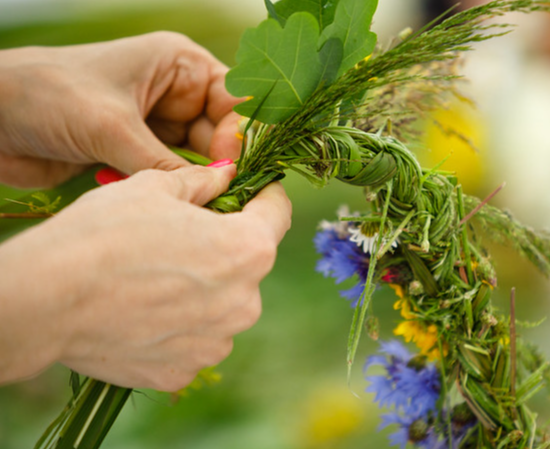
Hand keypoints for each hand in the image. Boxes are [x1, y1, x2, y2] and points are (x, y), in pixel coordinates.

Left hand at [0, 32, 241, 187]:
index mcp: (178, 66)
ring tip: (206, 207)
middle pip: (223, 131)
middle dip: (226, 162)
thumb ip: (167, 164)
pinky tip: (176, 208)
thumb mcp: (112, 128)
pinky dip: (174, 191)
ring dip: (200, 181)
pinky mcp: (136, 152)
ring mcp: (156, 124)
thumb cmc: (46, 96)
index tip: (237, 166)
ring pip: (200, 158)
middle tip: (228, 198)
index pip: (235, 97)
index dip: (243, 131)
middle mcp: (174, 93)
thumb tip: (217, 193)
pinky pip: (172, 175)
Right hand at [0, 163, 291, 390]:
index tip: (250, 189)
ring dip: (201, 289)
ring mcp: (216, 342)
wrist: (46, 300)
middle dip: (222, 246)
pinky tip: (141, 310)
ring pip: (221, 304)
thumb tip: (227, 174)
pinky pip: (193, 338)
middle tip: (179, 236)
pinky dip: (176, 324)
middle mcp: (245, 302)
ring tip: (152, 277)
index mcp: (248, 249)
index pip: (277, 212)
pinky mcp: (185, 370)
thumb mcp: (155, 188)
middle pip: (247, 263)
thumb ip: (203, 181)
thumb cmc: (103, 234)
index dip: (263, 193)